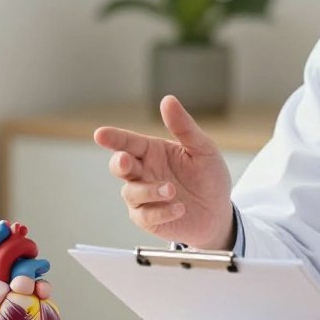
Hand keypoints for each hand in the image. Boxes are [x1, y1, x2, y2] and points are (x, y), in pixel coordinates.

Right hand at [93, 95, 233, 248]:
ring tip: (172, 189)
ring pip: (131, 192)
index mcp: (152, 151)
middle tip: (127, 162)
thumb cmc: (209, 177)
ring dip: (149, 190)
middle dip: (120, 163)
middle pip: (120, 166)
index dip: (113, 138)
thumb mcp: (203, 148)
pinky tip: (179, 208)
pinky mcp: (149, 219)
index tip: (100, 134)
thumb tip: (168, 100)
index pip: (128, 142)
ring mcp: (144, 197)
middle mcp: (143, 172)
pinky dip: (161, 211)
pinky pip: (145, 215)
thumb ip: (184, 127)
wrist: (218, 212)